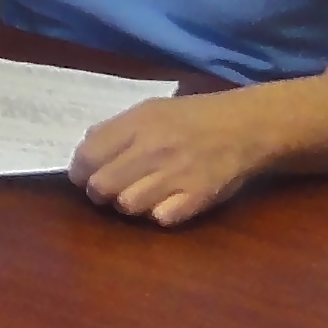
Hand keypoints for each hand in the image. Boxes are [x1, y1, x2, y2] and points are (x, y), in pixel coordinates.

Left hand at [68, 95, 272, 227]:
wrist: (248, 126)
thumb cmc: (195, 117)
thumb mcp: (152, 109)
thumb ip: (117, 129)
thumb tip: (85, 152)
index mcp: (139, 123)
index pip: (88, 155)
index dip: (80, 171)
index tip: (84, 175)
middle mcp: (153, 148)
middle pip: (101, 185)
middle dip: (99, 192)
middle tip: (109, 190)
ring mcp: (176, 174)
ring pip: (127, 205)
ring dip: (128, 204)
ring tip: (140, 195)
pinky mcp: (198, 196)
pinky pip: (161, 217)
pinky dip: (159, 214)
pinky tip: (166, 202)